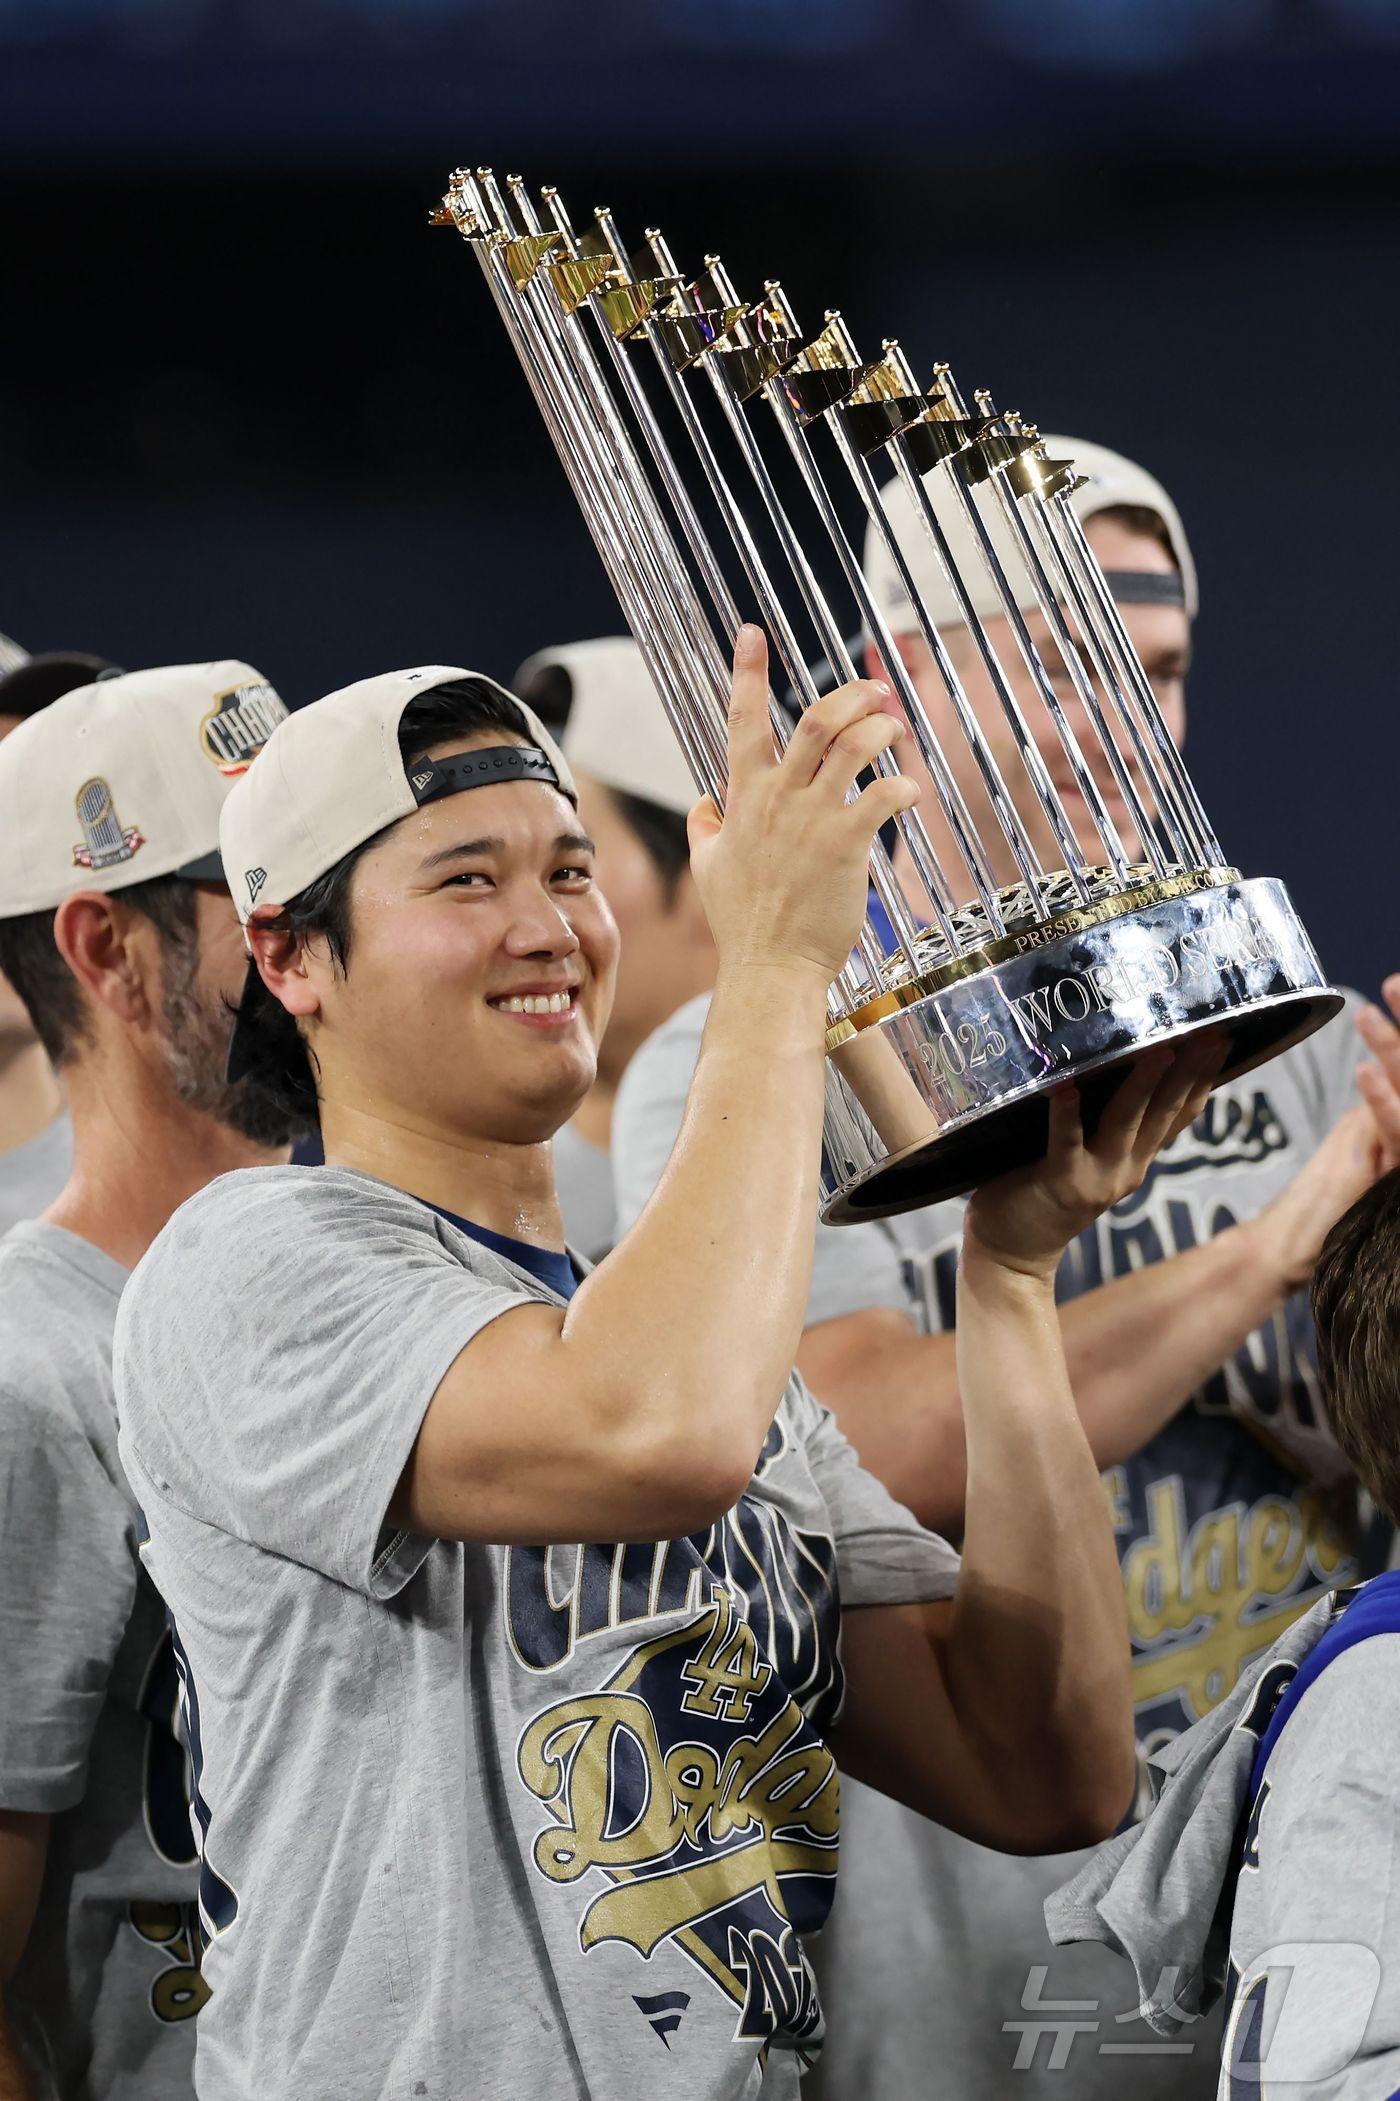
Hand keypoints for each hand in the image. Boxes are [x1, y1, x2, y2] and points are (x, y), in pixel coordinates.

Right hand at [688, 626, 919, 983]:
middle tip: (876, 691)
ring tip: (895, 730)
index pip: (742, 720)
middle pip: (816, 720)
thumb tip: (701, 805)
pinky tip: (909, 791)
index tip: (752, 633)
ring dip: (881, 729)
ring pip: (853, 746)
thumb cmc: (742, 923)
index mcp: (744, 798)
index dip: (747, 672)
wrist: (770, 968)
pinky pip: (882, 795)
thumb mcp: (707, 868)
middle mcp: (778, 799)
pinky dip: (903, 784)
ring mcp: (811, 820)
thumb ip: (704, 829)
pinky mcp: (846, 844)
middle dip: (851, 694)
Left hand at [964, 1034, 1225, 1282]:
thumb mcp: (1090, 1154)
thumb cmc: (1043, 1189)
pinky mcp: (1060, 1182)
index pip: (1180, 1112)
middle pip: (1165, 1112)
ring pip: (1125, 1122)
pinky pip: (1064, 1143)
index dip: (1203, 1076)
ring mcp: (1096, 1177)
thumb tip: (1116, 1062)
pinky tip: (1066, 1089)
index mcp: (1137, 1158)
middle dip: (1189, 1070)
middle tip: (1210, 1031)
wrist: (1013, 1252)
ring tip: (1159, 1050)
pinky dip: (1065, 1115)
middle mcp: (1127, 1167)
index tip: (1222, 1036)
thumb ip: (1107, 1123)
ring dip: (1143, 1085)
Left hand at [1239, 989, 1399, 1298]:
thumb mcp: (1364, 1152)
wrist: (1305, 1260)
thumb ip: (1380, 1119)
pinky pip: (1397, 1136)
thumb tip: (1381, 1064)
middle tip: (1396, 983)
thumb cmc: (1330, 1208)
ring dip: (1396, 1053)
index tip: (1398, 987)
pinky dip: (1383, 1103)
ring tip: (1373, 1015)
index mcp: (1396, 1126)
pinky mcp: (1395, 1180)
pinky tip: (1366, 1073)